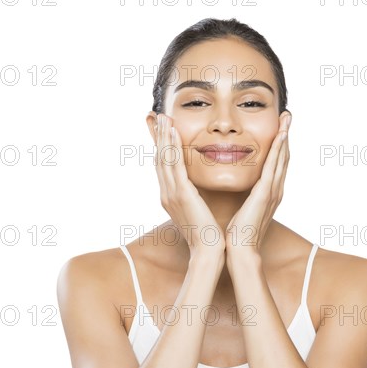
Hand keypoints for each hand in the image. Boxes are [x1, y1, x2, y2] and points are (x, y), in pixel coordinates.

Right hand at [152, 112, 225, 258]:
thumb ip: (193, 197)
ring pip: (164, 159)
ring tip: (165, 118)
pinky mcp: (182, 194)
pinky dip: (173, 148)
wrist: (208, 251)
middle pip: (159, 159)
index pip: (163, 166)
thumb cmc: (206, 234)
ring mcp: (172, 193)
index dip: (161, 146)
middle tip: (158, 116)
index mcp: (170, 197)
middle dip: (159, 137)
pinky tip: (174, 134)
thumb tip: (195, 188)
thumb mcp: (196, 211)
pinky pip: (175, 166)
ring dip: (164, 137)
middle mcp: (166, 193)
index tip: (163, 129)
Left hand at [225, 111, 290, 253]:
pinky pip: (273, 167)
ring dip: (285, 136)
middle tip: (288, 115)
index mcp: (269, 192)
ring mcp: (273, 191)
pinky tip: (281, 135)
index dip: (279, 144)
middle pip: (283, 156)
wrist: (240, 250)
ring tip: (287, 117)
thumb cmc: (238, 232)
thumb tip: (239, 187)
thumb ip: (245, 195)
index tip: (280, 126)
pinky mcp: (266, 194)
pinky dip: (279, 150)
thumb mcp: (243, 208)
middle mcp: (275, 189)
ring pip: (281, 158)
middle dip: (286, 135)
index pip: (276, 163)